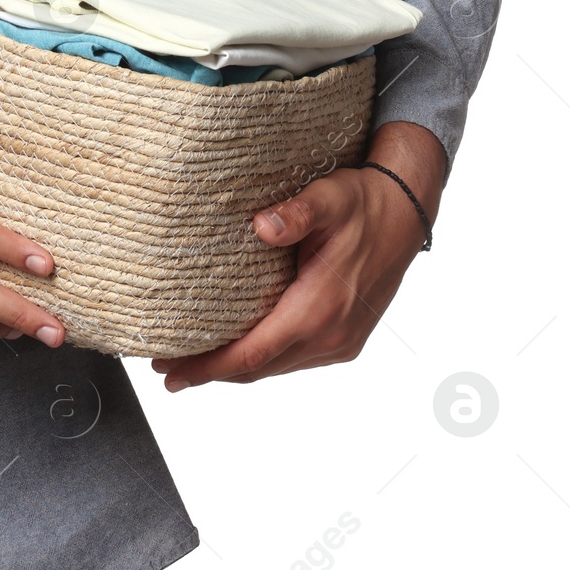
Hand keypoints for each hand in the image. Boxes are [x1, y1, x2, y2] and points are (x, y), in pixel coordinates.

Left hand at [150, 122, 444, 389]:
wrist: (405, 213)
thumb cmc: (362, 203)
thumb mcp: (329, 198)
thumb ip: (296, 213)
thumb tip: (263, 226)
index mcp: (321, 308)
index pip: (253, 353)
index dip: (209, 366)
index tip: (170, 370)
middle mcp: (332, 335)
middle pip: (258, 368)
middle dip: (209, 372)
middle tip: (164, 368)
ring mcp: (340, 342)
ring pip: (275, 367)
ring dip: (233, 369)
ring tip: (190, 363)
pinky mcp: (344, 339)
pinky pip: (292, 359)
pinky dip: (260, 360)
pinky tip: (237, 350)